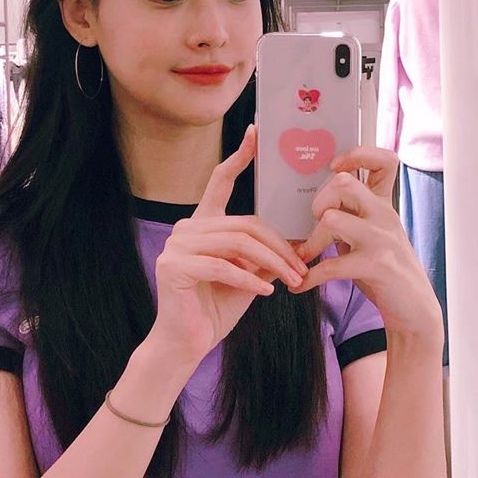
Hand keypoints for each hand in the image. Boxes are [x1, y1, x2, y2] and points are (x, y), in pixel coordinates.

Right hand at [149, 124, 309, 364]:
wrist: (186, 344)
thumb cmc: (217, 308)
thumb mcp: (248, 274)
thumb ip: (263, 252)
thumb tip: (298, 238)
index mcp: (202, 223)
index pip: (220, 182)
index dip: (239, 157)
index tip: (255, 132)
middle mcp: (186, 228)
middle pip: (245, 224)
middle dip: (280, 245)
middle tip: (303, 266)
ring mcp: (176, 245)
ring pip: (238, 243)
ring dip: (272, 263)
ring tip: (292, 280)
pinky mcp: (174, 267)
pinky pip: (224, 267)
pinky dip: (250, 280)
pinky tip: (267, 291)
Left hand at [292, 146, 443, 343]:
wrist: (414, 308)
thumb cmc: (385, 268)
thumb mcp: (373, 234)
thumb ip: (353, 215)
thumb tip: (315, 203)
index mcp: (384, 204)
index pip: (385, 160)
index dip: (358, 154)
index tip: (335, 166)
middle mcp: (385, 216)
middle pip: (344, 183)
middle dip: (319, 201)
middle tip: (314, 223)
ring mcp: (382, 240)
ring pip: (332, 219)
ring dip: (311, 241)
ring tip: (303, 257)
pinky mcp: (377, 266)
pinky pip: (332, 265)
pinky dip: (310, 277)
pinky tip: (301, 286)